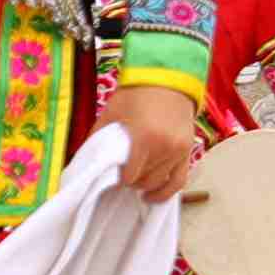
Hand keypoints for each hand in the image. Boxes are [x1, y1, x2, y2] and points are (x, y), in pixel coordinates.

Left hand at [105, 79, 204, 200]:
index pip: (130, 176)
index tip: (113, 174)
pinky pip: (179, 181)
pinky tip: (153, 196)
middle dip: (132, 181)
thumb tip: (86, 161)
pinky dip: (166, 192)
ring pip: (160, 182)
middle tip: (123, 174)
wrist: (168, 77)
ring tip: (136, 181)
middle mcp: (164, 148)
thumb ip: (98, 138)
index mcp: (144, 138)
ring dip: (146, 184)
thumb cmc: (136, 93)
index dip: (119, 178)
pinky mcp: (187, 151)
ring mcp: (179, 151)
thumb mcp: (112, 113)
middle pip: (144, 181)